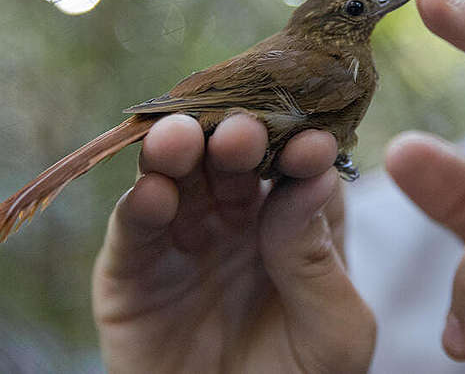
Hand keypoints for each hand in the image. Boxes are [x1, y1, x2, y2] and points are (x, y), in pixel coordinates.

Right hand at [91, 113, 375, 372]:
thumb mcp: (332, 331)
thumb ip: (317, 259)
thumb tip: (312, 179)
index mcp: (295, 220)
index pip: (297, 165)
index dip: (301, 146)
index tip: (311, 144)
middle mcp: (237, 216)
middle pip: (233, 158)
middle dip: (236, 137)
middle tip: (240, 133)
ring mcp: (182, 235)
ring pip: (178, 175)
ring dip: (178, 150)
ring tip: (183, 139)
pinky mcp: (131, 267)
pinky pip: (132, 226)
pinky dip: (139, 203)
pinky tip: (154, 192)